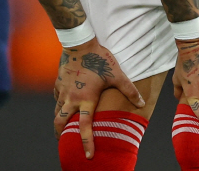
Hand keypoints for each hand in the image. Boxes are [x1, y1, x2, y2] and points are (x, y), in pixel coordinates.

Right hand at [54, 37, 143, 158]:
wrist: (79, 42)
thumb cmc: (99, 59)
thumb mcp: (117, 74)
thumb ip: (130, 90)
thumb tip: (142, 103)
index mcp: (86, 99)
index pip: (84, 126)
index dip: (86, 142)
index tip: (88, 155)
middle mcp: (72, 97)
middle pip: (61, 122)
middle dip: (60, 133)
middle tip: (64, 140)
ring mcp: (63, 90)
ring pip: (56, 110)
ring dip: (59, 119)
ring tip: (62, 125)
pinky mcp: (58, 81)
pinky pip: (56, 96)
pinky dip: (59, 102)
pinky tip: (63, 101)